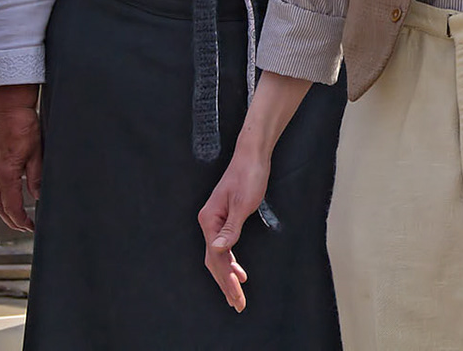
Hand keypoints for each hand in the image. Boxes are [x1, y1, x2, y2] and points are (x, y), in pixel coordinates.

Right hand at [0, 86, 43, 231]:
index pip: (11, 207)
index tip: (31, 228)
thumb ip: (36, 177)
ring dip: (4, 209)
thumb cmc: (24, 126)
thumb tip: (37, 197)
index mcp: (5, 175)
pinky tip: (8, 196)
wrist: (8, 107)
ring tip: (17, 217)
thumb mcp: (37, 153)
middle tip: (25, 228)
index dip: (21, 221)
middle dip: (11, 220)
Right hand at [199, 153, 270, 311]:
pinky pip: (225, 247)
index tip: (237, 296)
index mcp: (210, 220)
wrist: (253, 156)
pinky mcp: (225, 218)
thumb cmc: (249, 176)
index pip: (217, 258)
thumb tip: (219, 251)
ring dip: (228, 276)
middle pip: (215, 261)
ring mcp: (216, 221)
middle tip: (238, 305)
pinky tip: (239, 272)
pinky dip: (231, 262)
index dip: (226, 279)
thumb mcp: (243, 204)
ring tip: (238, 296)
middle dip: (226, 284)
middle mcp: (209, 222)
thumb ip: (231, 229)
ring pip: (219, 256)